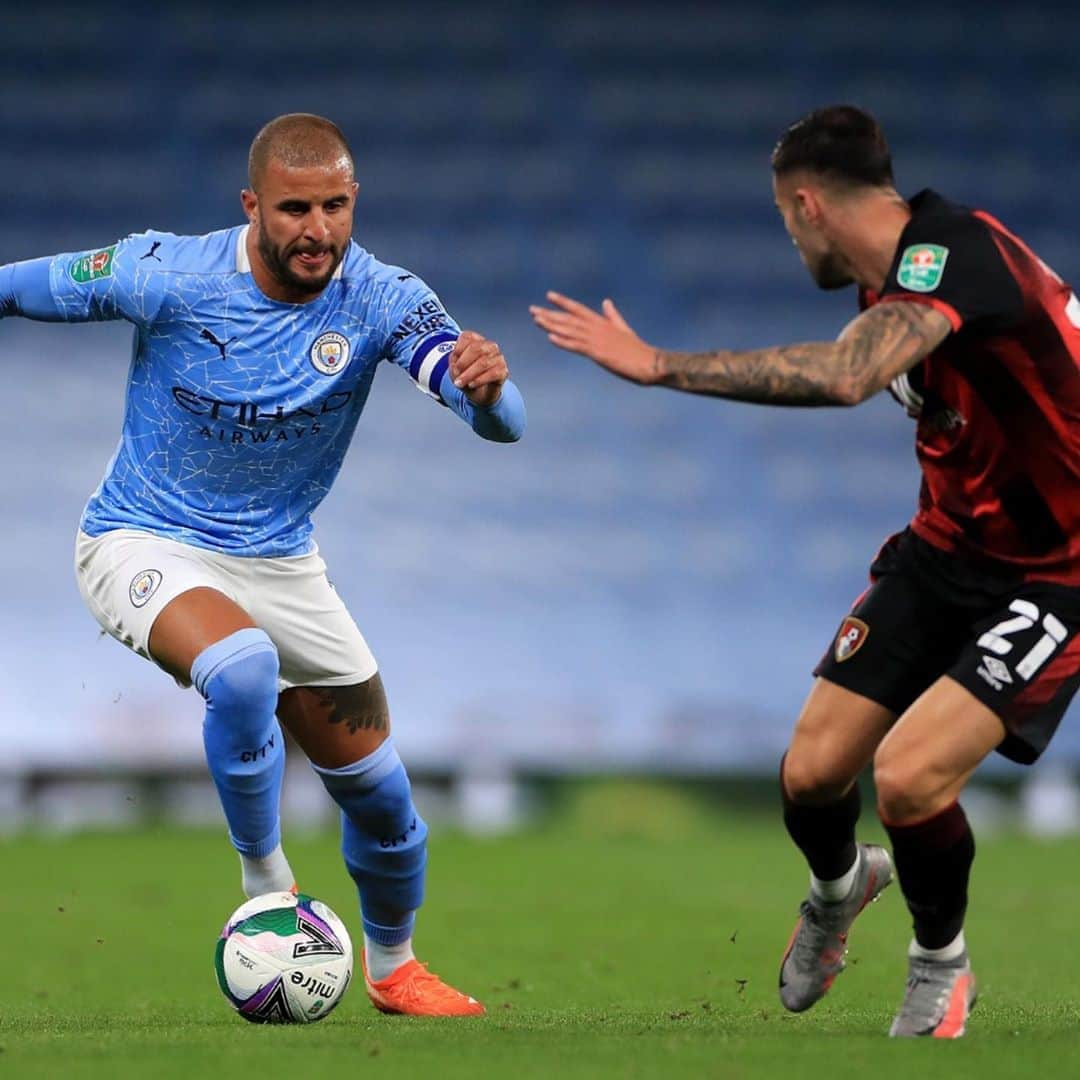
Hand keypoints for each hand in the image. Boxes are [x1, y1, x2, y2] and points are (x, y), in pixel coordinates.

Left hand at [449, 330, 508, 407]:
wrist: (478, 392)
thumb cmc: (466, 375)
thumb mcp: (455, 367)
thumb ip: (454, 363)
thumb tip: (459, 367)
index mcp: (476, 340)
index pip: (467, 337)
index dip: (458, 349)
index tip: (453, 362)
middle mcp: (489, 346)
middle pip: (476, 348)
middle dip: (463, 363)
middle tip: (456, 374)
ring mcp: (498, 357)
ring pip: (484, 362)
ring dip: (469, 374)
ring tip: (460, 383)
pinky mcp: (503, 371)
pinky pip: (493, 373)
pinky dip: (480, 380)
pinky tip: (472, 384)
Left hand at [530, 292, 658, 383]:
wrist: (649, 362)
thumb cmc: (637, 349)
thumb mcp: (623, 328)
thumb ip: (612, 315)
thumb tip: (606, 302)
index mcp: (602, 322)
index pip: (578, 309)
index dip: (563, 302)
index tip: (549, 295)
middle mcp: (597, 328)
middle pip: (569, 319)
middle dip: (550, 314)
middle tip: (532, 310)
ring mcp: (597, 340)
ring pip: (570, 330)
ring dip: (552, 325)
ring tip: (536, 320)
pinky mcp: (598, 353)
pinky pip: (577, 346)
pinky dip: (563, 342)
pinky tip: (551, 338)